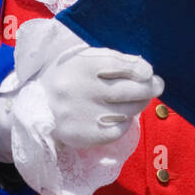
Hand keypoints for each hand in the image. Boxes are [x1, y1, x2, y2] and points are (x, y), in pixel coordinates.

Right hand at [38, 42, 163, 149]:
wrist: (37, 106)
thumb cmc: (69, 77)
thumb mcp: (84, 59)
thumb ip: (114, 60)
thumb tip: (146, 71)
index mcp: (79, 64)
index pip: (117, 65)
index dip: (138, 69)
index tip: (148, 72)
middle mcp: (79, 89)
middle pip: (127, 90)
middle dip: (148, 88)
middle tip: (157, 85)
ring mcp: (81, 114)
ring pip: (126, 110)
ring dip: (138, 104)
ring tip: (138, 98)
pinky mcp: (84, 135)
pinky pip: (118, 129)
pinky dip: (125, 121)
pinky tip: (121, 114)